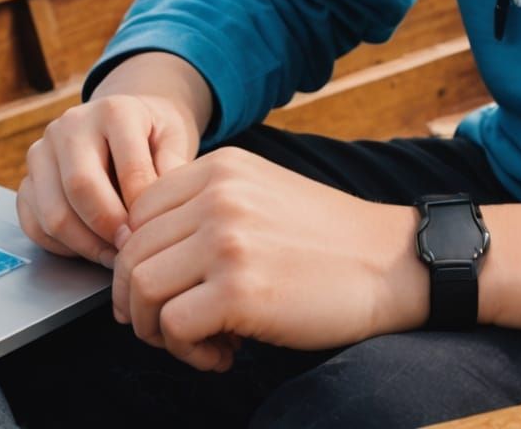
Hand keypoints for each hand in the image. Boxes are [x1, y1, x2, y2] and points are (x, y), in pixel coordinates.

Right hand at [16, 93, 200, 267]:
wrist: (120, 122)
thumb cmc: (150, 133)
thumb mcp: (173, 137)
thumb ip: (172, 167)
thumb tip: (162, 209)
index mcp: (114, 111)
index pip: (127, 166)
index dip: (140, 205)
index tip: (150, 229)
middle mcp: (71, 126)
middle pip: (80, 187)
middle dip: (108, 227)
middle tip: (129, 248)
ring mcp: (42, 152)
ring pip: (54, 213)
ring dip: (85, 244)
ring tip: (114, 254)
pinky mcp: (27, 181)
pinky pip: (35, 226)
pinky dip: (62, 247)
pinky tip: (90, 248)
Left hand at [111, 148, 425, 370]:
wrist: (388, 263)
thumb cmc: (325, 239)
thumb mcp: (261, 194)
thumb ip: (204, 207)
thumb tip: (138, 256)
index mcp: (222, 167)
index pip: (138, 213)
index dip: (140, 261)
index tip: (167, 289)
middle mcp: (219, 195)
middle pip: (131, 254)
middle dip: (142, 303)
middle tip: (178, 326)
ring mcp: (227, 240)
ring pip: (142, 291)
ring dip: (159, 331)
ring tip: (203, 340)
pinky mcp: (239, 289)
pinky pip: (172, 328)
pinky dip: (188, 353)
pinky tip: (225, 352)